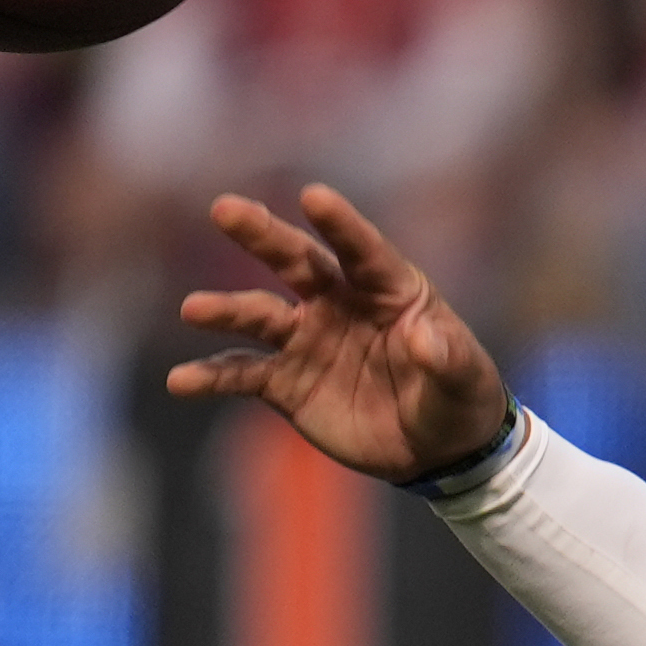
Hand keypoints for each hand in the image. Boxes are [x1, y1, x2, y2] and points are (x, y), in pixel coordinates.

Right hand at [165, 183, 513, 483]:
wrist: (437, 449)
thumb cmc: (458, 396)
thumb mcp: (463, 379)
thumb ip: (446, 357)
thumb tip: (423, 339)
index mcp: (388, 289)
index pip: (362, 250)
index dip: (340, 225)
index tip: (313, 196)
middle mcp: (338, 303)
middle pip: (296, 261)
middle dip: (263, 236)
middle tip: (226, 209)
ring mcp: (307, 340)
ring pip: (259, 314)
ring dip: (226, 310)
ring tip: (193, 309)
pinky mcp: (287, 382)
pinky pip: (242, 374)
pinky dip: (211, 377)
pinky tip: (181, 380)